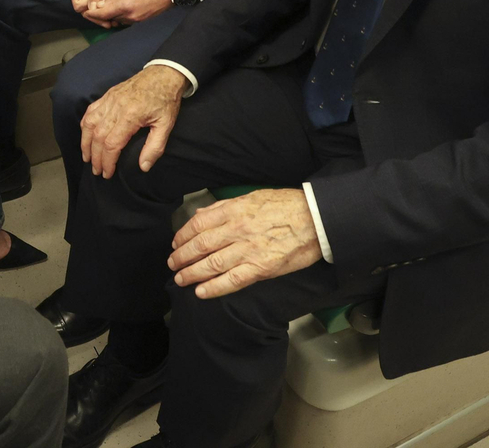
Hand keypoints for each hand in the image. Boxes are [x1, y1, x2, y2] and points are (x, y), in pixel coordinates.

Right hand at [70, 0, 127, 22]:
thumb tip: (92, 9)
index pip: (78, 6)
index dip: (88, 8)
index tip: (100, 6)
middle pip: (85, 12)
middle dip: (96, 17)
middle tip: (108, 22)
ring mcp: (90, 0)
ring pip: (92, 15)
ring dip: (101, 19)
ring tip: (111, 23)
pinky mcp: (98, 2)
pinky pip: (99, 13)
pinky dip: (105, 17)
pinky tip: (113, 19)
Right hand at [79, 64, 185, 178]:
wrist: (163, 74)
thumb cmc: (165, 100)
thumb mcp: (166, 125)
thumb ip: (154, 147)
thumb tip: (143, 167)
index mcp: (130, 116)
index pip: (112, 144)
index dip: (107, 161)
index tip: (107, 173)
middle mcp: (115, 108)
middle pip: (98, 136)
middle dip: (95, 156)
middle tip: (96, 170)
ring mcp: (109, 100)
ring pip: (90, 124)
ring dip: (85, 142)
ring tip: (87, 157)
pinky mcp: (107, 95)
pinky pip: (90, 111)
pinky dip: (85, 125)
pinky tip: (86, 136)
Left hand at [87, 0, 174, 26]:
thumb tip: (99, 5)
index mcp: (123, 5)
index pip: (102, 14)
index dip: (92, 14)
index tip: (85, 12)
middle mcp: (128, 16)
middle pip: (108, 19)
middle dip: (101, 15)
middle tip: (96, 9)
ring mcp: (135, 21)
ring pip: (117, 21)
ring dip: (111, 16)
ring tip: (110, 7)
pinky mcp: (140, 23)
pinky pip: (126, 21)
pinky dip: (121, 17)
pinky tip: (122, 9)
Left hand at [168, 188, 321, 298]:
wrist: (316, 219)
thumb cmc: (286, 205)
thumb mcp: (252, 196)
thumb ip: (225, 206)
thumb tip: (202, 214)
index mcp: (234, 210)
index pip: (198, 223)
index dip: (182, 235)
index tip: (175, 243)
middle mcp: (237, 230)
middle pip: (200, 245)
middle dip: (182, 256)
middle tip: (172, 264)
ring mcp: (249, 250)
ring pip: (211, 264)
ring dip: (191, 273)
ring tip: (180, 279)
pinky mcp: (261, 268)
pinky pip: (232, 281)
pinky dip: (214, 288)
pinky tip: (201, 292)